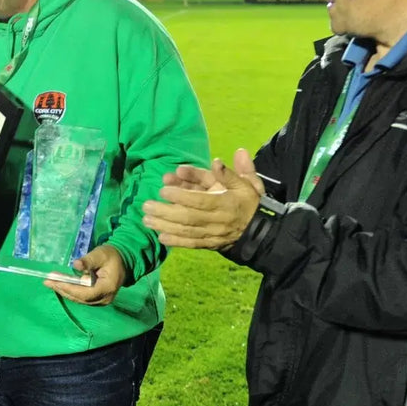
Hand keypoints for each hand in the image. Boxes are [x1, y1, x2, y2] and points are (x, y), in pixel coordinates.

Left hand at [45, 243, 126, 305]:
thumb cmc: (111, 256)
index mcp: (107, 287)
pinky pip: (81, 297)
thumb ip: (89, 260)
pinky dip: (70, 291)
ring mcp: (101, 300)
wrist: (122, 261)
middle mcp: (105, 298)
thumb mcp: (100, 254)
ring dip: (64, 291)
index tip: (55, 282)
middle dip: (63, 289)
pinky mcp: (97, 299)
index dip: (70, 289)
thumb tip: (76, 265)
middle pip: (80, 298)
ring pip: (79, 299)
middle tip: (47, 281)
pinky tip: (59, 285)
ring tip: (50, 282)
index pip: (86, 293)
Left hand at [143, 150, 262, 249]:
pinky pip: (192, 244)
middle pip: (189, 217)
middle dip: (165, 212)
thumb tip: (217, 161)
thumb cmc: (248, 201)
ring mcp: (213, 234)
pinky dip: (176, 242)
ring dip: (165, 226)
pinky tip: (160, 237)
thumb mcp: (246, 183)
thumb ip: (231, 172)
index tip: (163, 190)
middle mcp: (218, 220)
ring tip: (146, 220)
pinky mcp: (210, 244)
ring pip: (187, 232)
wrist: (260, 228)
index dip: (181, 196)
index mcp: (226, 203)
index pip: (200, 200)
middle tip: (145, 205)